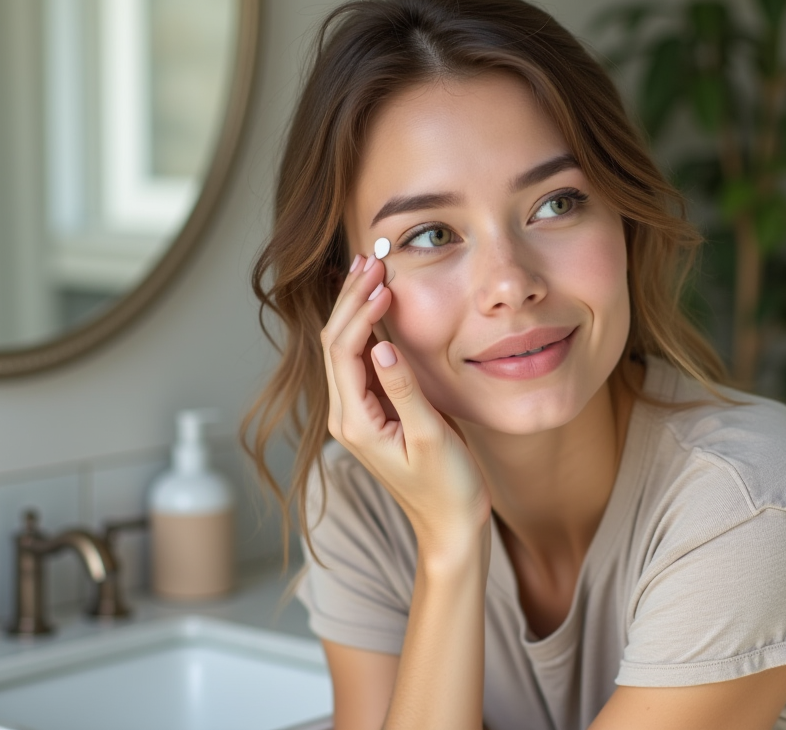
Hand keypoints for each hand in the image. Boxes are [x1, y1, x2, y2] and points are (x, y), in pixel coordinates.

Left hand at [322, 254, 491, 556]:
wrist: (449, 526)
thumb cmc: (446, 489)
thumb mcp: (430, 438)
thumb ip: (404, 391)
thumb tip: (381, 346)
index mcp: (355, 421)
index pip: (344, 351)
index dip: (360, 312)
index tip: (384, 283)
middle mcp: (347, 415)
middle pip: (336, 343)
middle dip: (352, 299)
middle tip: (372, 259)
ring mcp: (357, 414)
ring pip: (346, 348)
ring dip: (357, 308)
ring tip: (372, 270)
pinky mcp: (374, 412)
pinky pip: (361, 361)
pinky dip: (369, 327)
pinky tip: (380, 306)